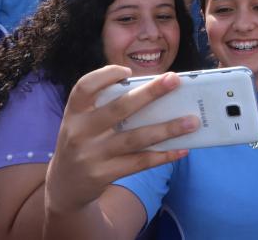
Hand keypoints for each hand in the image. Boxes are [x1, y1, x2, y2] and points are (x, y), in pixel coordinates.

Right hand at [44, 66, 196, 214]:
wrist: (65, 185)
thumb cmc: (84, 142)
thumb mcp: (83, 122)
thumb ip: (106, 107)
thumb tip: (155, 94)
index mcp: (74, 112)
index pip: (84, 87)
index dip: (106, 75)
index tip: (128, 71)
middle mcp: (79, 131)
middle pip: (119, 108)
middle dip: (150, 93)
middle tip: (175, 80)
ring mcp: (91, 154)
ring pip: (136, 138)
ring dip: (167, 129)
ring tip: (192, 121)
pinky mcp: (103, 174)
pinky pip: (139, 162)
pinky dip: (163, 155)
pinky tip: (182, 149)